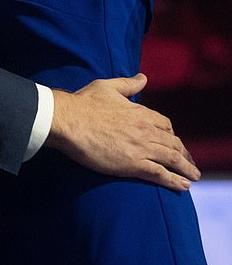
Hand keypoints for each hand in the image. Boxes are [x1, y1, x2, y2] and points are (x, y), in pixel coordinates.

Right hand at [46, 73, 199, 191]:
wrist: (69, 121)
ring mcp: (141, 147)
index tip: (173, 141)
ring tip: (194, 177)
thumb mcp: (107, 87)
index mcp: (140, 112)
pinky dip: (175, 181)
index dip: (171, 133)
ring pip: (172, 159)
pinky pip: (161, 174)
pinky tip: (183, 187)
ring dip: (186, 169)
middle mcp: (145, 129)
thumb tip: (143, 77)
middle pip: (173, 143)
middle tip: (189, 163)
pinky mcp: (133, 164)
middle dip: (184, 153)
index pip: (165, 124)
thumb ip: (127, 83)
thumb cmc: (84, 103)